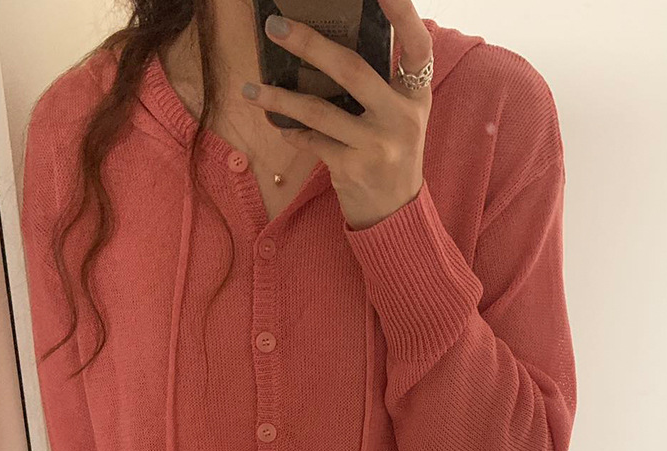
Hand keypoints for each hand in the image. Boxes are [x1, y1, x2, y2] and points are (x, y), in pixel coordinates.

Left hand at [241, 0, 432, 230]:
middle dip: (309, 44)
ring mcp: (377, 145)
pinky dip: (292, 131)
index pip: (417, 44)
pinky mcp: (353, 169)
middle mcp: (401, 118)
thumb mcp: (399, 116)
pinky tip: (280, 125)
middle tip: (275, 26)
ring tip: (249, 88)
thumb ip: (380, 85)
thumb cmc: (391, 153)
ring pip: (319, 110)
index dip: (402, 12)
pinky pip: (312, 141)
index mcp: (416, 95)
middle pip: (351, 69)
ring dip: (278, 97)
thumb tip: (326, 45)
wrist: (395, 214)